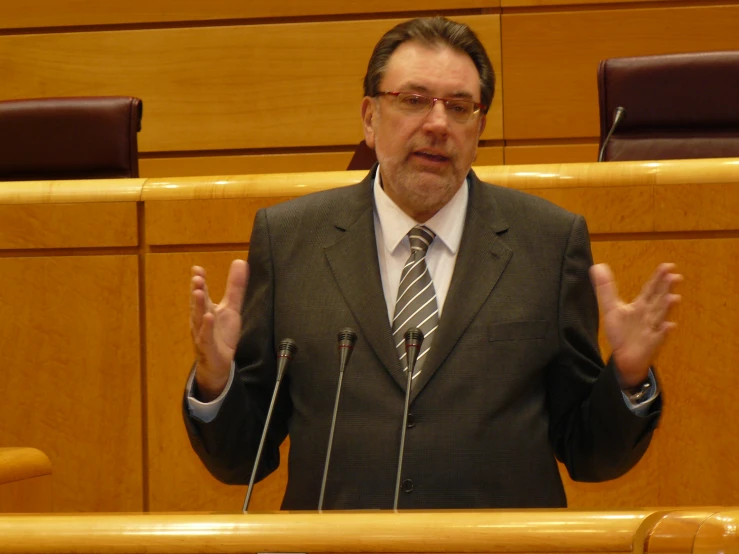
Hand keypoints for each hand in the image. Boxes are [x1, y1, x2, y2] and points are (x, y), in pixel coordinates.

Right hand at [190, 259, 247, 399]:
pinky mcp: (207, 347)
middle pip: (198, 303)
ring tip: (198, 293)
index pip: (201, 293)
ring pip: (198, 318)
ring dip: (198, 306)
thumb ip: (235, 287)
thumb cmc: (221, 334)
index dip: (199, 281)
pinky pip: (205, 337)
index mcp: (206, 309)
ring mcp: (202, 334)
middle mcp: (200, 320)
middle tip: (196, 277)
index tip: (197, 268)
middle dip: (196, 290)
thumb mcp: (232, 308)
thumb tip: (240, 261)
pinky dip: (206, 327)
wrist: (218, 364)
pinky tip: (208, 317)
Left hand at [590, 263, 681, 387]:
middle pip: (658, 299)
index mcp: (641, 305)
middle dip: (666, 288)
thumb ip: (606, 288)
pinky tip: (670, 326)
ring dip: (667, 308)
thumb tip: (597, 266)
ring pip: (660, 316)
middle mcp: (649, 314)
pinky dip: (664, 331)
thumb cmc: (621, 331)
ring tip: (674, 298)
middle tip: (675, 276)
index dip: (658, 278)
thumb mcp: (611, 308)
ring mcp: (652, 328)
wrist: (624, 357)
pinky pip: (659, 337)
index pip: (650, 289)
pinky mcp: (651, 343)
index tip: (667, 266)